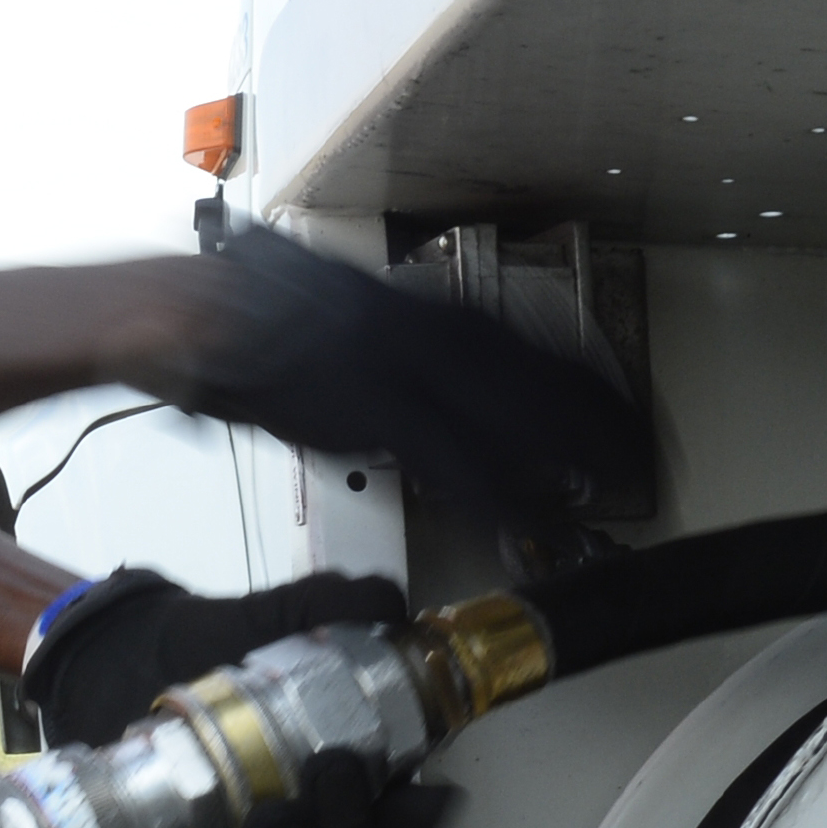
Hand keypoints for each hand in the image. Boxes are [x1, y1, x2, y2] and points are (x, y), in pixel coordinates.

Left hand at [19, 568, 452, 827]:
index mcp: (338, 770)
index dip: (418, 813)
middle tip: (336, 770)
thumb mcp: (278, 615)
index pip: (395, 812)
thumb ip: (334, 605)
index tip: (431, 793)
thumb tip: (386, 602)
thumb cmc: (218, 641)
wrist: (130, 651)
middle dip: (345, 820)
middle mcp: (297, 814)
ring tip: (270, 812)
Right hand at [153, 230, 653, 524]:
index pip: (525, 338)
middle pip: (540, 371)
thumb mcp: (341, 322)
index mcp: (417, 303)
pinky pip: (460, 462)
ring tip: (606, 490)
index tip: (617, 404)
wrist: (187, 312)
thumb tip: (438, 387)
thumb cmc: (247, 320)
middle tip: (638, 452)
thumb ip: (398, 352)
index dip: (581, 376)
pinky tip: (532, 525)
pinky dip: (504, 497)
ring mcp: (405, 363)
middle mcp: (424, 323)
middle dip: (597, 417)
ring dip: (568, 456)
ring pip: (514, 414)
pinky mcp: (375, 408)